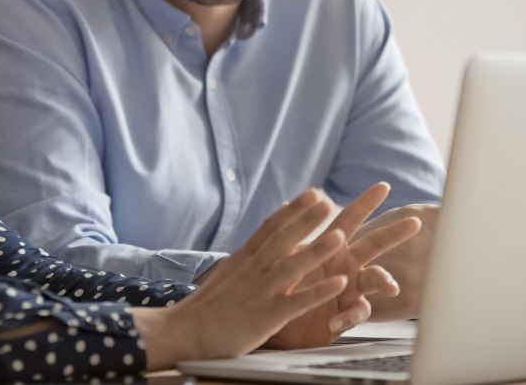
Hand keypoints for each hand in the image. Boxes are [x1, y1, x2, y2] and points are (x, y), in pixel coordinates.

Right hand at [134, 189, 354, 368]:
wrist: (185, 331)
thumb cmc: (208, 305)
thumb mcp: (228, 272)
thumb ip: (247, 255)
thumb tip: (261, 238)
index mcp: (243, 258)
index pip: (270, 228)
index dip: (293, 210)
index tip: (313, 193)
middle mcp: (252, 270)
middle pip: (282, 240)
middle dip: (306, 220)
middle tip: (327, 201)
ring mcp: (259, 292)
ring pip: (291, 267)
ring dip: (316, 251)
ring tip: (340, 236)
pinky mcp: (265, 316)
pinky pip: (297, 302)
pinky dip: (318, 292)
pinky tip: (340, 284)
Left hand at [263, 183, 421, 348]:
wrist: (275, 319)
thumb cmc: (285, 285)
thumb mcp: (285, 257)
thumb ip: (292, 235)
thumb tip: (287, 204)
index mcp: (330, 246)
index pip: (349, 219)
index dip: (365, 203)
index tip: (383, 186)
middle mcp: (345, 264)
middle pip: (374, 244)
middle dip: (394, 233)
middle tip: (414, 222)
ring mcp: (349, 288)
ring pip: (376, 279)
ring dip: (384, 280)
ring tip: (390, 287)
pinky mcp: (346, 313)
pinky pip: (356, 313)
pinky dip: (348, 316)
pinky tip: (335, 321)